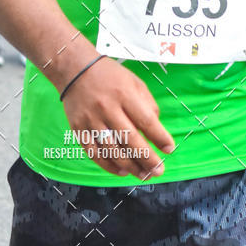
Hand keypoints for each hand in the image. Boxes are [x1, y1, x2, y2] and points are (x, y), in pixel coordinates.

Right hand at [62, 56, 174, 180]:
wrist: (76, 70)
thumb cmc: (110, 76)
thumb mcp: (134, 81)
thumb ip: (147, 103)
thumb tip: (156, 128)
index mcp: (124, 94)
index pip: (146, 120)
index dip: (159, 137)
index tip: (169, 149)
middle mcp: (108, 108)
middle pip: (131, 140)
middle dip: (148, 159)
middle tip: (159, 171)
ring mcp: (92, 121)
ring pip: (113, 151)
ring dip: (131, 166)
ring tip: (143, 174)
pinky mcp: (79, 130)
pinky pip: (95, 154)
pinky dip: (109, 166)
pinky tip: (122, 171)